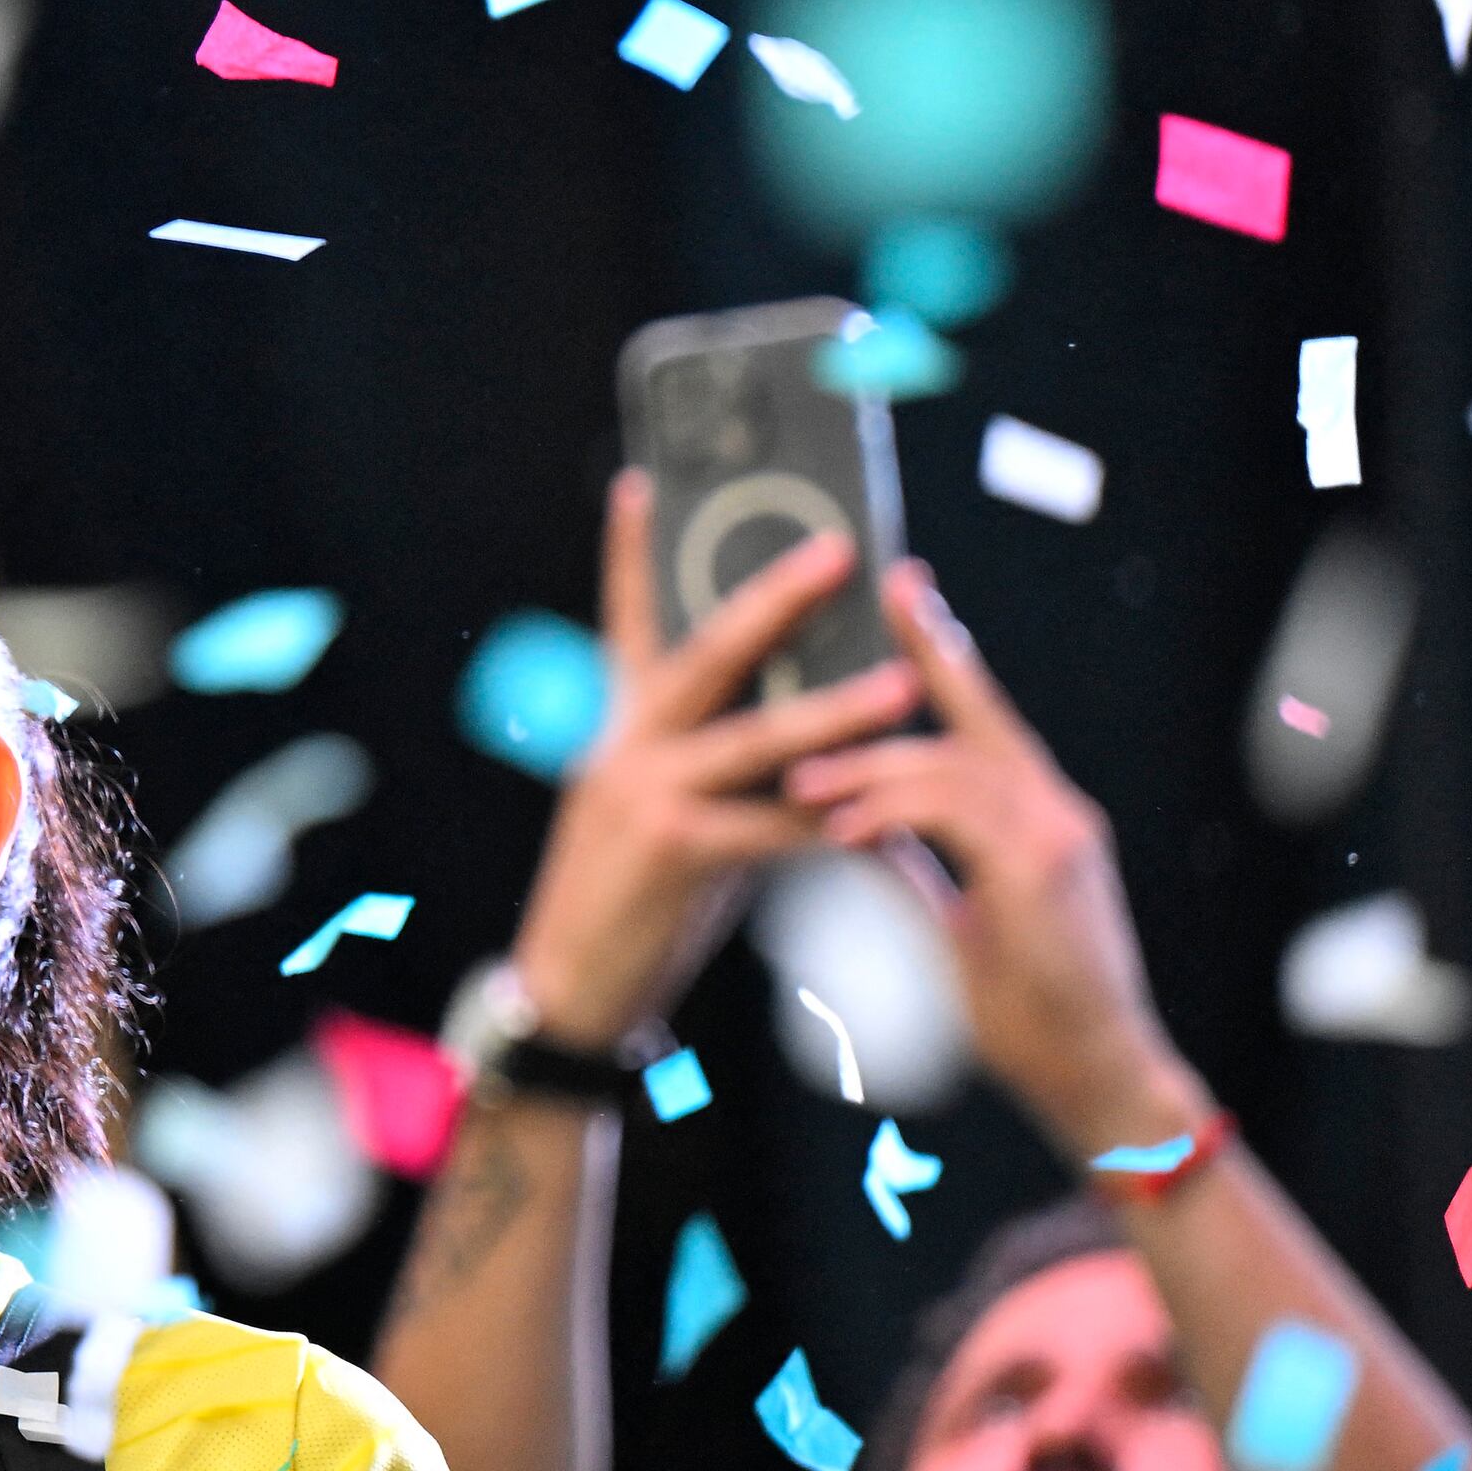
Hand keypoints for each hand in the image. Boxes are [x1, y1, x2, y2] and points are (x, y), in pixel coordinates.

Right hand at [500, 474, 920, 1045]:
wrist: (572, 986)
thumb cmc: (631, 896)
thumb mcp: (655, 804)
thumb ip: (712, 755)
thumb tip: (800, 715)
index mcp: (616, 725)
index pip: (623, 621)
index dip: (628, 552)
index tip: (640, 484)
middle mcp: (623, 744)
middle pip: (707, 653)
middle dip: (775, 598)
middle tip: (838, 552)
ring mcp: (645, 793)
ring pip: (755, 737)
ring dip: (836, 712)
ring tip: (899, 685)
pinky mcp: (674, 851)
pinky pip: (772, 825)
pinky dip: (829, 818)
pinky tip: (880, 814)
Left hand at [780, 564, 1202, 1157]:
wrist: (1093, 1077)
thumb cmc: (1031, 1009)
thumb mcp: (960, 919)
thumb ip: (916, 863)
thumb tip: (854, 824)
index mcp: (1040, 814)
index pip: (984, 714)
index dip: (943, 648)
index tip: (904, 587)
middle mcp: (1057, 809)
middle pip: (968, 720)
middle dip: (897, 680)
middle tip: (812, 686)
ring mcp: (1058, 835)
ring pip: (948, 763)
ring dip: (866, 768)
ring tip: (801, 782)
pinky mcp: (1044, 870)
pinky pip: (951, 815)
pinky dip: (889, 813)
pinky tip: (839, 826)